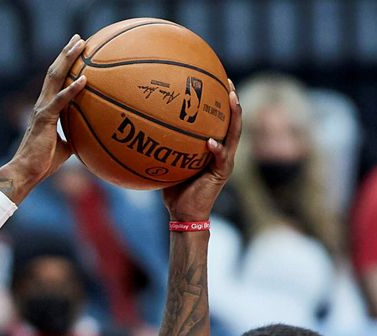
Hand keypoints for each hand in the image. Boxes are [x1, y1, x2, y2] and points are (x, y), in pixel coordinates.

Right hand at [0, 35, 87, 203]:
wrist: (26, 172)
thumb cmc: (43, 163)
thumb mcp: (66, 147)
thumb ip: (75, 136)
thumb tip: (91, 136)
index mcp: (46, 108)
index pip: (56, 80)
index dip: (65, 64)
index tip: (76, 51)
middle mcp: (42, 104)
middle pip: (55, 71)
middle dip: (67, 53)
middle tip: (79, 38)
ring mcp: (42, 109)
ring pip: (55, 78)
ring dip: (68, 60)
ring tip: (80, 45)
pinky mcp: (44, 119)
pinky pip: (61, 101)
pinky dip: (72, 89)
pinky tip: (84, 79)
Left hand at [162, 78, 242, 220]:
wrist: (184, 214)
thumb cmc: (174, 189)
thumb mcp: (169, 162)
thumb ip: (164, 146)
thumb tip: (143, 126)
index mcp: (213, 148)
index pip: (220, 120)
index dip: (220, 101)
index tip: (216, 80)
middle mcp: (222, 152)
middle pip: (233, 122)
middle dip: (232, 101)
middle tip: (228, 81)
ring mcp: (224, 162)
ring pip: (234, 135)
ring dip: (234, 117)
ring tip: (232, 100)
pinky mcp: (221, 174)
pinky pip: (221, 159)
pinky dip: (216, 150)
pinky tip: (211, 142)